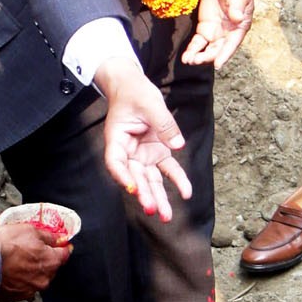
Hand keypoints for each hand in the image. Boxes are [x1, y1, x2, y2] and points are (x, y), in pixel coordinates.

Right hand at [0, 220, 69, 301]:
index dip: (61, 247)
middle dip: (44, 259)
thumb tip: (58, 238)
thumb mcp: (30, 231)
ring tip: (17, 261)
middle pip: (50, 267)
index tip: (59, 244)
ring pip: (36, 278)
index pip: (64, 254)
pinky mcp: (16, 296)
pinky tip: (10, 271)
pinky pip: (22, 287)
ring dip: (31, 271)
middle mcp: (44, 279)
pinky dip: (19, 280)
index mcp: (51, 262)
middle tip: (30, 250)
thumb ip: (49, 236)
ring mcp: (30, 289)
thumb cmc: (5, 246)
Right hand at [95, 54, 191, 221]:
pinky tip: (186, 193)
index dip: (122, 177)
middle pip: (135, 176)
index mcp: (117, 140)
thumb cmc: (135, 92)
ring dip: (158, 197)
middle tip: (152, 210)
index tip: (132, 188)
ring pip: (150, 179)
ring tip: (166, 215)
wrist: (133, 86)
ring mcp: (142, 154)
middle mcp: (128, 152)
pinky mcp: (156, 152)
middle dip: (144, 194)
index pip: (116, 163)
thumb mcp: (150, 103)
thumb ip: (164, 124)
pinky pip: (167, 169)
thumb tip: (178, 144)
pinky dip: (177, 180)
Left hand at [182, 0, 256, 68]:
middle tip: (196, 61)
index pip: (232, 44)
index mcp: (239, 27)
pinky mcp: (204, 28)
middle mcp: (228, 34)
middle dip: (207, 57)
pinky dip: (192, 49)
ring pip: (206, 49)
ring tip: (188, 60)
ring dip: (198, 56)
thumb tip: (237, 18)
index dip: (225, 55)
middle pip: (217, 50)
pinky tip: (185, 56)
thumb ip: (237, 6)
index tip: (217, 64)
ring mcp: (215, 32)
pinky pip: (198, 42)